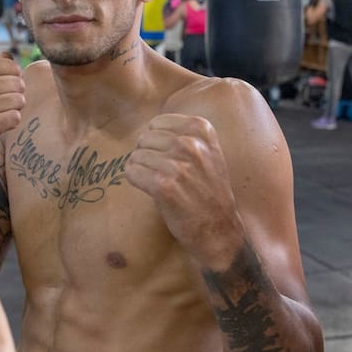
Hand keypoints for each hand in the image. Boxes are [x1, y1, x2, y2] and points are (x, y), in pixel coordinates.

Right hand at [0, 52, 24, 176]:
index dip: (14, 80)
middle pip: (18, 84)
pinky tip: (0, 126)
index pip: (12, 66)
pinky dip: (12, 123)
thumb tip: (8, 54)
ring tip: (0, 116)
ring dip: (14, 110)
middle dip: (15, 96)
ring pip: (19, 100)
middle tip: (1, 107)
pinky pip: (15, 117)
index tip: (2, 91)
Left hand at [126, 113, 243, 268]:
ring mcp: (177, 165)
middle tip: (162, 173)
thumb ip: (185, 135)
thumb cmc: (209, 191)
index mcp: (201, 130)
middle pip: (145, 138)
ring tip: (159, 183)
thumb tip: (148, 127)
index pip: (157, 123)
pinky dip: (136, 180)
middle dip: (147, 154)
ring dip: (142, 169)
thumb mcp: (209, 152)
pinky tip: (151, 189)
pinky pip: (132, 172)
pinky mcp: (163, 185)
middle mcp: (190, 144)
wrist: (218, 228)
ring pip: (136, 156)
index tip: (166, 156)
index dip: (156, 140)